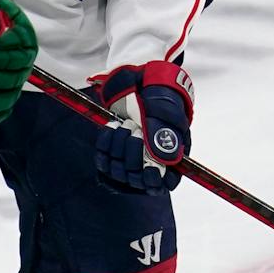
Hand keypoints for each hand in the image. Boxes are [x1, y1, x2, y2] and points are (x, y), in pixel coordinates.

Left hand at [92, 61, 192, 191]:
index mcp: (170, 160)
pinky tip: (110, 128)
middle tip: (134, 129)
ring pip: (119, 171)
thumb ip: (165, 133)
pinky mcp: (111, 157)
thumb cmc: (160, 101)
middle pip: (137, 178)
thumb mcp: (167, 112)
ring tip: (124, 125)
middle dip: (134, 153)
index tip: (150, 169)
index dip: (155, 181)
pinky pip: (103, 161)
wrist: (138, 87)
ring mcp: (128, 163)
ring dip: (119, 147)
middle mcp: (148, 165)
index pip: (162, 184)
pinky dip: (105, 145)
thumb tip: (161, 157)